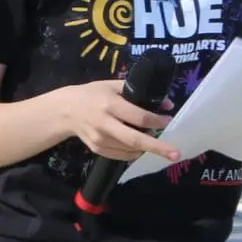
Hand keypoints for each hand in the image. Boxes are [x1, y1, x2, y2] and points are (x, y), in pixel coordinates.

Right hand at [57, 79, 177, 162]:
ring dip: (146, 147)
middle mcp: (105, 123)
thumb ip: (138, 92)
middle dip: (158, 147)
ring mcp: (100, 139)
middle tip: (176, 154)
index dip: (157, 120)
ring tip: (152, 140)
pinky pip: (122, 155)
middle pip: (136, 139)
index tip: (169, 120)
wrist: (65, 111)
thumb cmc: (92, 94)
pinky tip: (138, 146)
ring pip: (130, 150)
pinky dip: (134, 152)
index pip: (139, 117)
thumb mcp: (112, 85)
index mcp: (111, 104)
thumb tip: (167, 104)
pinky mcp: (97, 149)